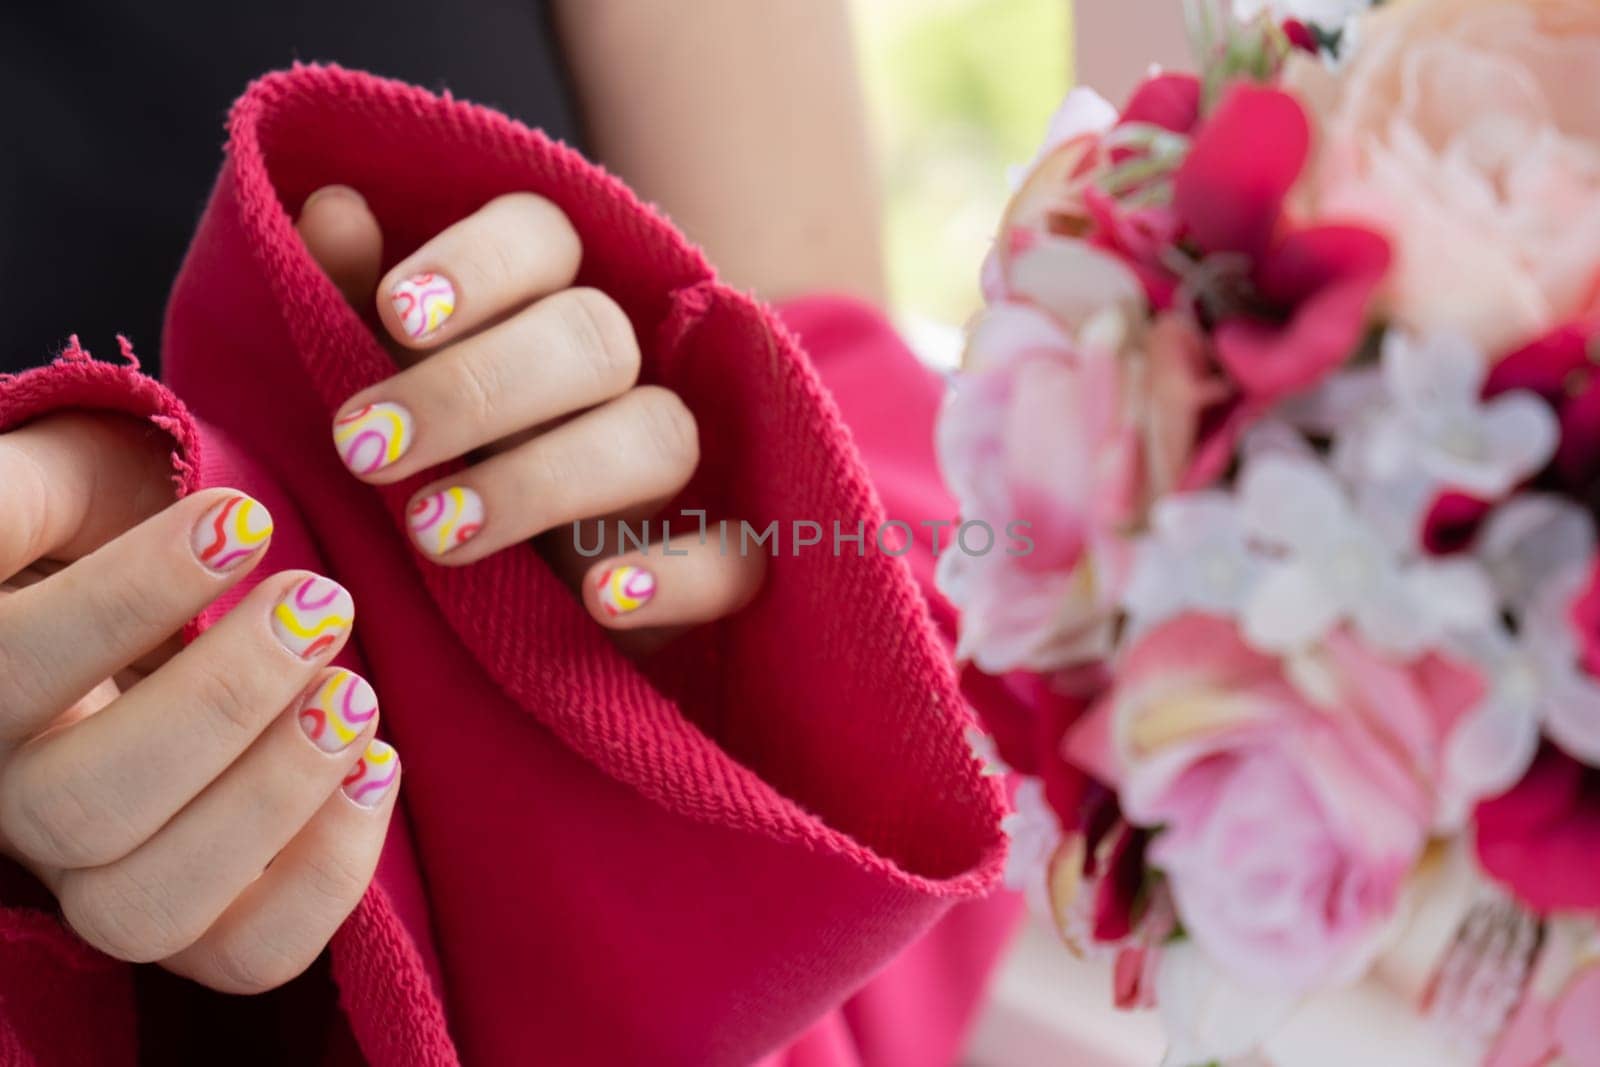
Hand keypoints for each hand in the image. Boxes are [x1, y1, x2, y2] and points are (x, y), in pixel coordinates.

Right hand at [0, 414, 397, 991]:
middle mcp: (24, 803)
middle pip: (84, 807)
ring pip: (149, 906)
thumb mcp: (73, 482)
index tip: (245, 521)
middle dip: (222, 703)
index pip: (18, 667)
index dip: (132, 599)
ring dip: (272, 799)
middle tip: (323, 602)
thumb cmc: (125, 523)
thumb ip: (25, 497)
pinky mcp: (204, 922)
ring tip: (357, 694)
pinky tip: (380, 766)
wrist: (188, 591)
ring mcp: (106, 878)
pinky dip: (326, 879)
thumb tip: (3, 518)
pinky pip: (247, 957)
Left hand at [297, 187, 764, 644]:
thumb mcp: (376, 400)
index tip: (398, 314)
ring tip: (433, 536)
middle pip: (595, 335)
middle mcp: (619, 379)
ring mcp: (678, 475)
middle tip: (365, 450)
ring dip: (545, 480)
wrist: (499, 632)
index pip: (541, 235)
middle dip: (475, 388)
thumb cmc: (427, 490)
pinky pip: (737, 556)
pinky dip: (678, 575)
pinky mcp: (718, 569)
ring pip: (661, 435)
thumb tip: (332, 210)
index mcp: (535, 311)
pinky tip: (598, 597)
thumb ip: (345, 310)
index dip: (477, 263)